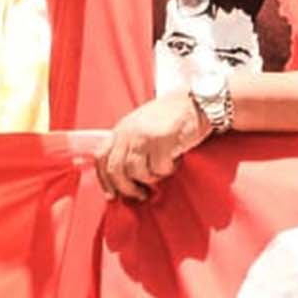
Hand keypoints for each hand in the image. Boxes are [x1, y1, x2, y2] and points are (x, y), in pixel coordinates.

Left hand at [94, 91, 211, 202]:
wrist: (195, 103)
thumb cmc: (171, 118)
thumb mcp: (141, 128)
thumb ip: (128, 147)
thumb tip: (121, 180)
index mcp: (121, 129)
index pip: (101, 158)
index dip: (105, 180)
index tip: (113, 195)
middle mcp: (128, 131)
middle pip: (116, 170)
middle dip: (128, 188)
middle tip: (140, 194)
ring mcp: (144, 134)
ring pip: (138, 172)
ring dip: (152, 177)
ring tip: (163, 168)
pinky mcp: (161, 139)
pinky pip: (159, 168)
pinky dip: (168, 169)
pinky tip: (174, 160)